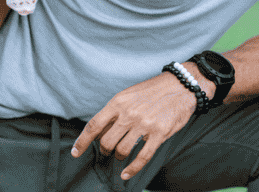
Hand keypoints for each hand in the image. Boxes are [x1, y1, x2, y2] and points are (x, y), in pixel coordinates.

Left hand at [71, 70, 209, 180]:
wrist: (182, 85)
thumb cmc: (154, 90)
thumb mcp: (130, 94)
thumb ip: (115, 111)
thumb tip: (99, 130)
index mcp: (119, 102)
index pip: (94, 125)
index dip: (82, 141)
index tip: (76, 152)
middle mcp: (129, 113)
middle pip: (107, 141)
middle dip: (105, 150)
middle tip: (108, 150)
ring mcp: (144, 124)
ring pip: (122, 150)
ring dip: (119, 156)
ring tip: (121, 154)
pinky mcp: (159, 133)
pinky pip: (142, 157)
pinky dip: (132, 169)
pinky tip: (126, 174)